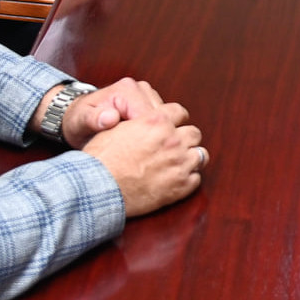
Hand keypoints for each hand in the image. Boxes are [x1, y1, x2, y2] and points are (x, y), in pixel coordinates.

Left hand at [59, 77, 165, 147]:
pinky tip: (142, 144)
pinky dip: (155, 133)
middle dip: (154, 137)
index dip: (148, 138)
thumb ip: (94, 119)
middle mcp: (140, 88)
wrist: (76, 114)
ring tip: (139, 151)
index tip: (140, 157)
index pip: (150, 116)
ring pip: (166, 119)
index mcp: (126, 90)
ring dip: (155, 135)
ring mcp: (147, 94)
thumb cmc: (78, 120)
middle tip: (140, 157)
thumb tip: (110, 117)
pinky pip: (162, 120)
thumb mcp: (80, 122)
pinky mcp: (150, 102)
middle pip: (162, 117)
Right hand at [81, 100, 205, 216]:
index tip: (173, 127)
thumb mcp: (115, 129)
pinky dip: (188, 180)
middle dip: (186, 139)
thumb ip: (137, 122)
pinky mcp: (180, 186)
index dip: (176, 120)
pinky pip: (196, 179)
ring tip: (179, 164)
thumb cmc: (101, 159)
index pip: (180, 112)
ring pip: (201, 155)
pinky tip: (175, 181)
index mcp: (157, 121)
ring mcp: (179, 163)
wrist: (99, 187)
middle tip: (176, 147)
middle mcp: (172, 140)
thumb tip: (141, 121)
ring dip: (191, 159)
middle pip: (194, 133)